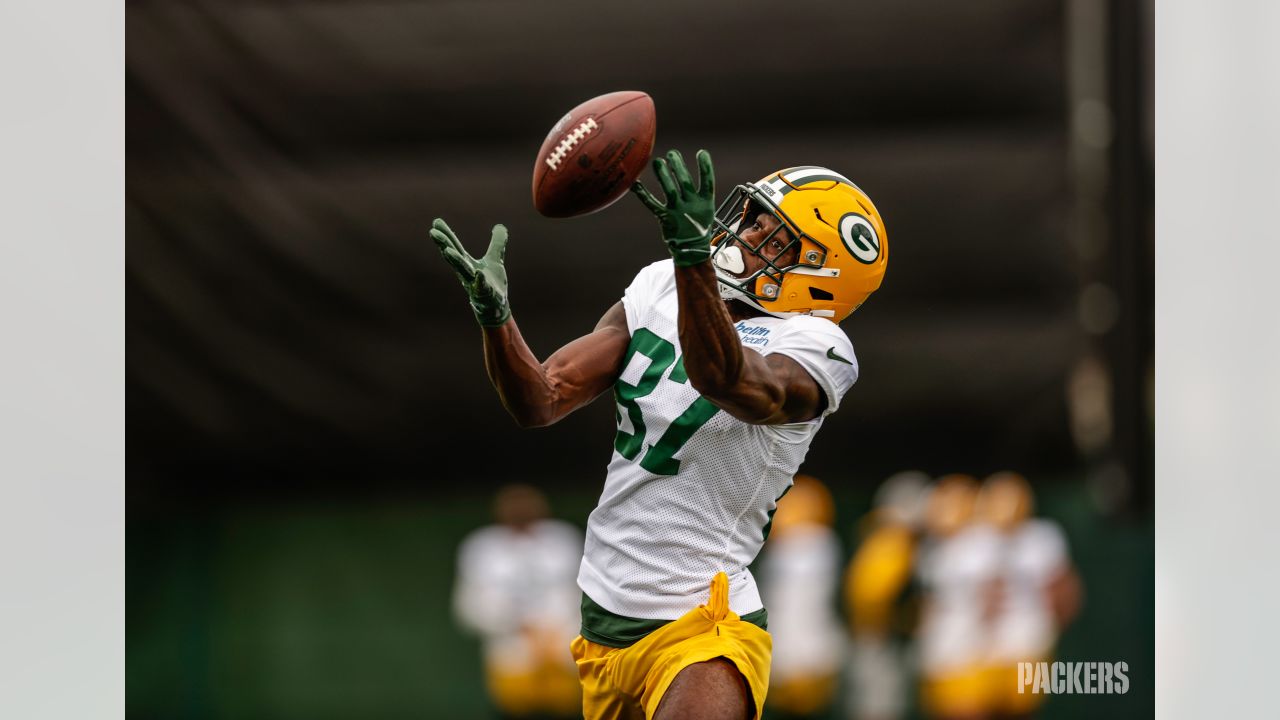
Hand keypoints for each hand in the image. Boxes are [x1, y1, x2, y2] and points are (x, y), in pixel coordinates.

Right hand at [429, 218, 510, 326]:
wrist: (496, 307)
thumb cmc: (491, 283)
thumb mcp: (495, 259)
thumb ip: (497, 243)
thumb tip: (500, 226)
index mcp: (467, 263)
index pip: (455, 246)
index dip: (446, 234)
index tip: (435, 221)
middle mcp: (467, 272)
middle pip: (454, 256)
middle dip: (444, 244)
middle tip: (432, 233)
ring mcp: (474, 284)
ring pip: (463, 271)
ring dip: (456, 261)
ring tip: (448, 251)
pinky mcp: (485, 295)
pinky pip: (481, 288)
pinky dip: (480, 281)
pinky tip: (479, 274)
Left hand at [631, 149, 716, 266]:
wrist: (692, 249)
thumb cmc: (698, 223)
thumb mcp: (706, 208)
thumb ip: (701, 189)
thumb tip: (698, 164)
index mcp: (705, 203)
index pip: (707, 182)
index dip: (705, 167)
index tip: (701, 152)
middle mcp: (692, 206)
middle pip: (685, 183)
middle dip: (678, 166)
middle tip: (672, 153)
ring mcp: (678, 212)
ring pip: (670, 191)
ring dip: (663, 176)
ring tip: (658, 162)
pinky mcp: (665, 218)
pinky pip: (652, 204)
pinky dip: (642, 194)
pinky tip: (635, 184)